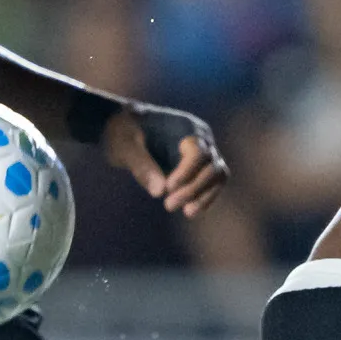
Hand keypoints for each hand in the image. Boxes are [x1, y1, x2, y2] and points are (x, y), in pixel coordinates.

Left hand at [105, 103, 226, 215]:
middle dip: (194, 189)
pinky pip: (211, 183)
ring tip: (187, 213)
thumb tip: (160, 192)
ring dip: (204, 195)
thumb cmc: (123, 132)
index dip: (187, 173)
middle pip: (212, 165)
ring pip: (217, 175)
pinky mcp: (199, 166)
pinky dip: (204, 197)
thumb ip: (141, 165)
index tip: (168, 188)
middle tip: (168, 206)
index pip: (198, 152)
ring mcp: (203, 151)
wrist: (126, 127)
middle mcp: (200, 138)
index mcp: (184, 127)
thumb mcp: (124, 146)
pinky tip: (189, 210)